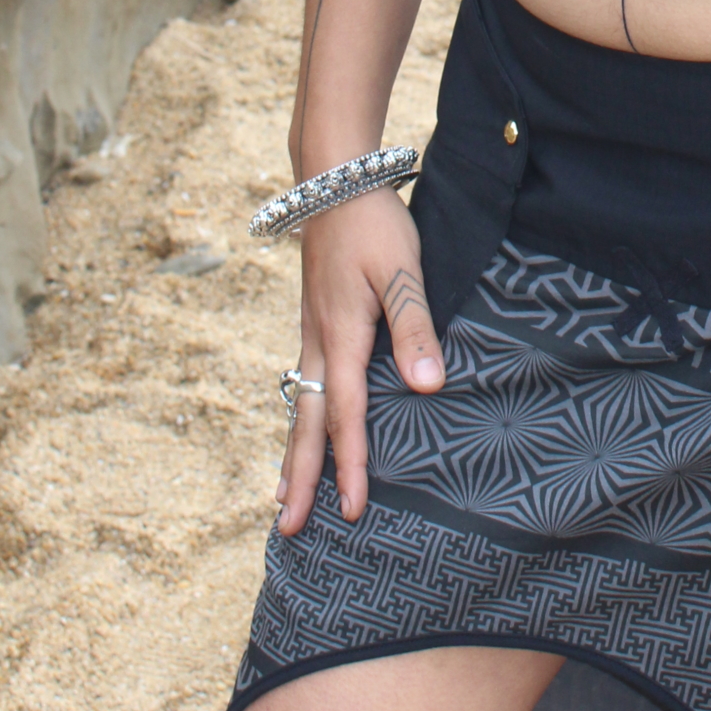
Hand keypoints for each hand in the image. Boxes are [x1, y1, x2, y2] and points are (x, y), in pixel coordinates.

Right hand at [277, 190, 444, 537]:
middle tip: (288, 530)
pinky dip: (298, 417)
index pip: (347, 415)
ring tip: (283, 497)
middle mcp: (318, 342)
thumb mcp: (403, 271)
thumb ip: (414, 328)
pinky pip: (301, 382)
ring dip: (293, 453)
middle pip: (306, 424)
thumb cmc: (374, 225)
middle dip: (299, 478)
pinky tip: (301, 427)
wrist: (333, 181)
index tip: (354, 510)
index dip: (353, 465)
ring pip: (298, 405)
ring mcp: (310, 331)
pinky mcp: (313, 319)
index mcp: (342, 336)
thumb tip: (428, 387)